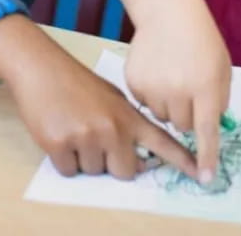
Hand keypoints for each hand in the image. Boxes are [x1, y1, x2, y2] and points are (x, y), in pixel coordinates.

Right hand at [0, 15, 195, 179]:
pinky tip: (58, 132)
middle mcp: (112, 127)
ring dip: (84, 159)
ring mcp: (86, 136)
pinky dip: (63, 159)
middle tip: (96, 138)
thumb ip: (127, 123)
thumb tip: (139, 157)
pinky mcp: (59, 144)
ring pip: (94, 172)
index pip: (162, 142)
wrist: (41, 67)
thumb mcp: (111, 96)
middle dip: (112, 163)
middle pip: (126, 171)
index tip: (199, 174)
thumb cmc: (76, 82)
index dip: (181, 160)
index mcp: (128, 115)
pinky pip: (68, 170)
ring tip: (74, 128)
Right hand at [125, 0, 231, 185]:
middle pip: (182, 126)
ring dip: (168, 104)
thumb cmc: (201, 39)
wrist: (167, 10)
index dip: (206, 157)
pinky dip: (151, 93)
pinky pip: (144, 102)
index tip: (205, 179)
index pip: (207, 131)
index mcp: (205, 88)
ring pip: (162, 116)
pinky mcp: (134, 81)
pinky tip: (155, 70)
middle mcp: (178, 91)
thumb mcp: (221, 68)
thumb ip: (218, 99)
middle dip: (187, 114)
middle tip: (188, 89)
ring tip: (170, 75)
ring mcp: (153, 86)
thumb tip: (209, 129)